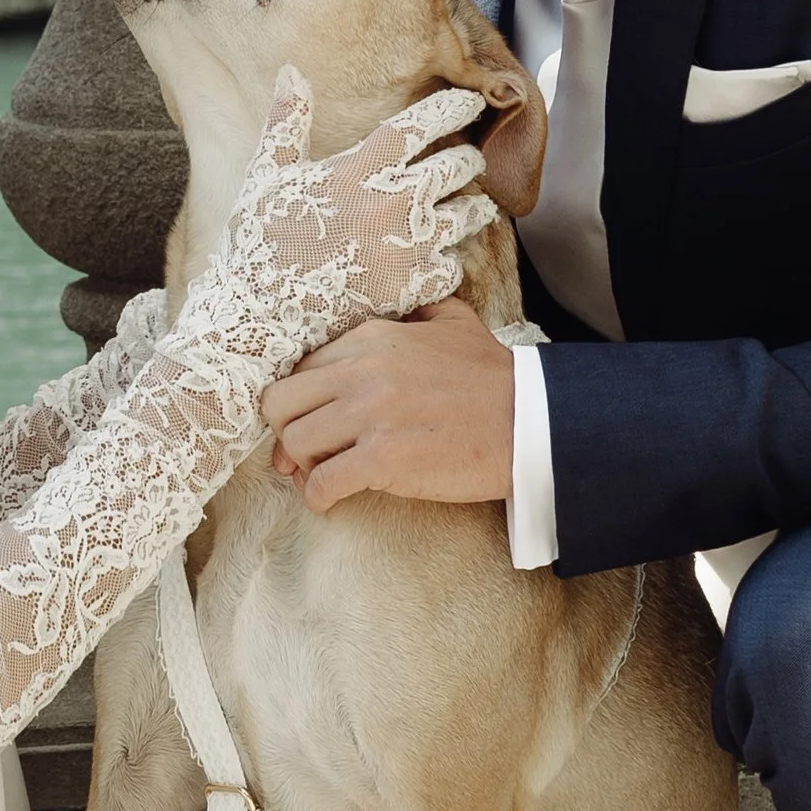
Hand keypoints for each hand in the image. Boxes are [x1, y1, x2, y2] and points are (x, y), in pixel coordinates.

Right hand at [216, 72, 496, 354]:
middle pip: (454, 168)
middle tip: (472, 161)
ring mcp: (405, 248)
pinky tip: (445, 260)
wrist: (258, 314)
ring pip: (466, 217)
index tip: (471, 102)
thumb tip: (290, 72)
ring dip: (475, 209)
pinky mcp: (410, 290)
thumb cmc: (257, 242)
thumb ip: (286, 123)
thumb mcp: (265, 175)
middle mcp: (390, 204)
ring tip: (477, 207)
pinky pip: (453, 269)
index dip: (450, 108)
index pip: (418, 126)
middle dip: (469, 160)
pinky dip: (452, 262)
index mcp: (358, 170)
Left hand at [261, 297, 518, 514]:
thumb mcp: (455, 322)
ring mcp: (370, 414)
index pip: (300, 368)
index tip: (313, 421)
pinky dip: (319, 497)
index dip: (299, 400)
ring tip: (325, 476)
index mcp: (371, 338)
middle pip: (280, 403)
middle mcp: (362, 370)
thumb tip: (405, 311)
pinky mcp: (382, 458)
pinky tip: (334, 499)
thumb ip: (420, 310)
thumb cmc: (493, 379)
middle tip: (309, 452)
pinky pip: (321, 483)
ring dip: (303, 466)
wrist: (530, 422)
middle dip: (288, 431)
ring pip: (293, 443)